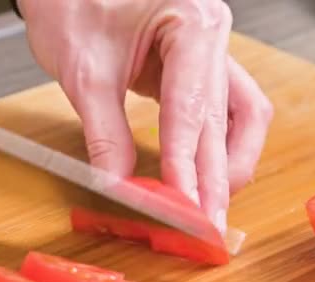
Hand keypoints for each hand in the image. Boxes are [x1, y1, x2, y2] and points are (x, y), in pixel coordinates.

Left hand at [19, 0, 272, 233]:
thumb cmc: (72, 0)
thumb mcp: (84, 71)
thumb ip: (105, 134)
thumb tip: (118, 186)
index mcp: (192, 22)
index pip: (192, 108)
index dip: (186, 164)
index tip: (182, 207)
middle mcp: (212, 35)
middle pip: (224, 120)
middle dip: (212, 178)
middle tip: (204, 225)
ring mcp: (211, 50)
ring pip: (242, 118)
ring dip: (229, 164)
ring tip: (210, 205)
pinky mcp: (198, 66)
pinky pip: (227, 111)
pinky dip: (221, 146)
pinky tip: (209, 172)